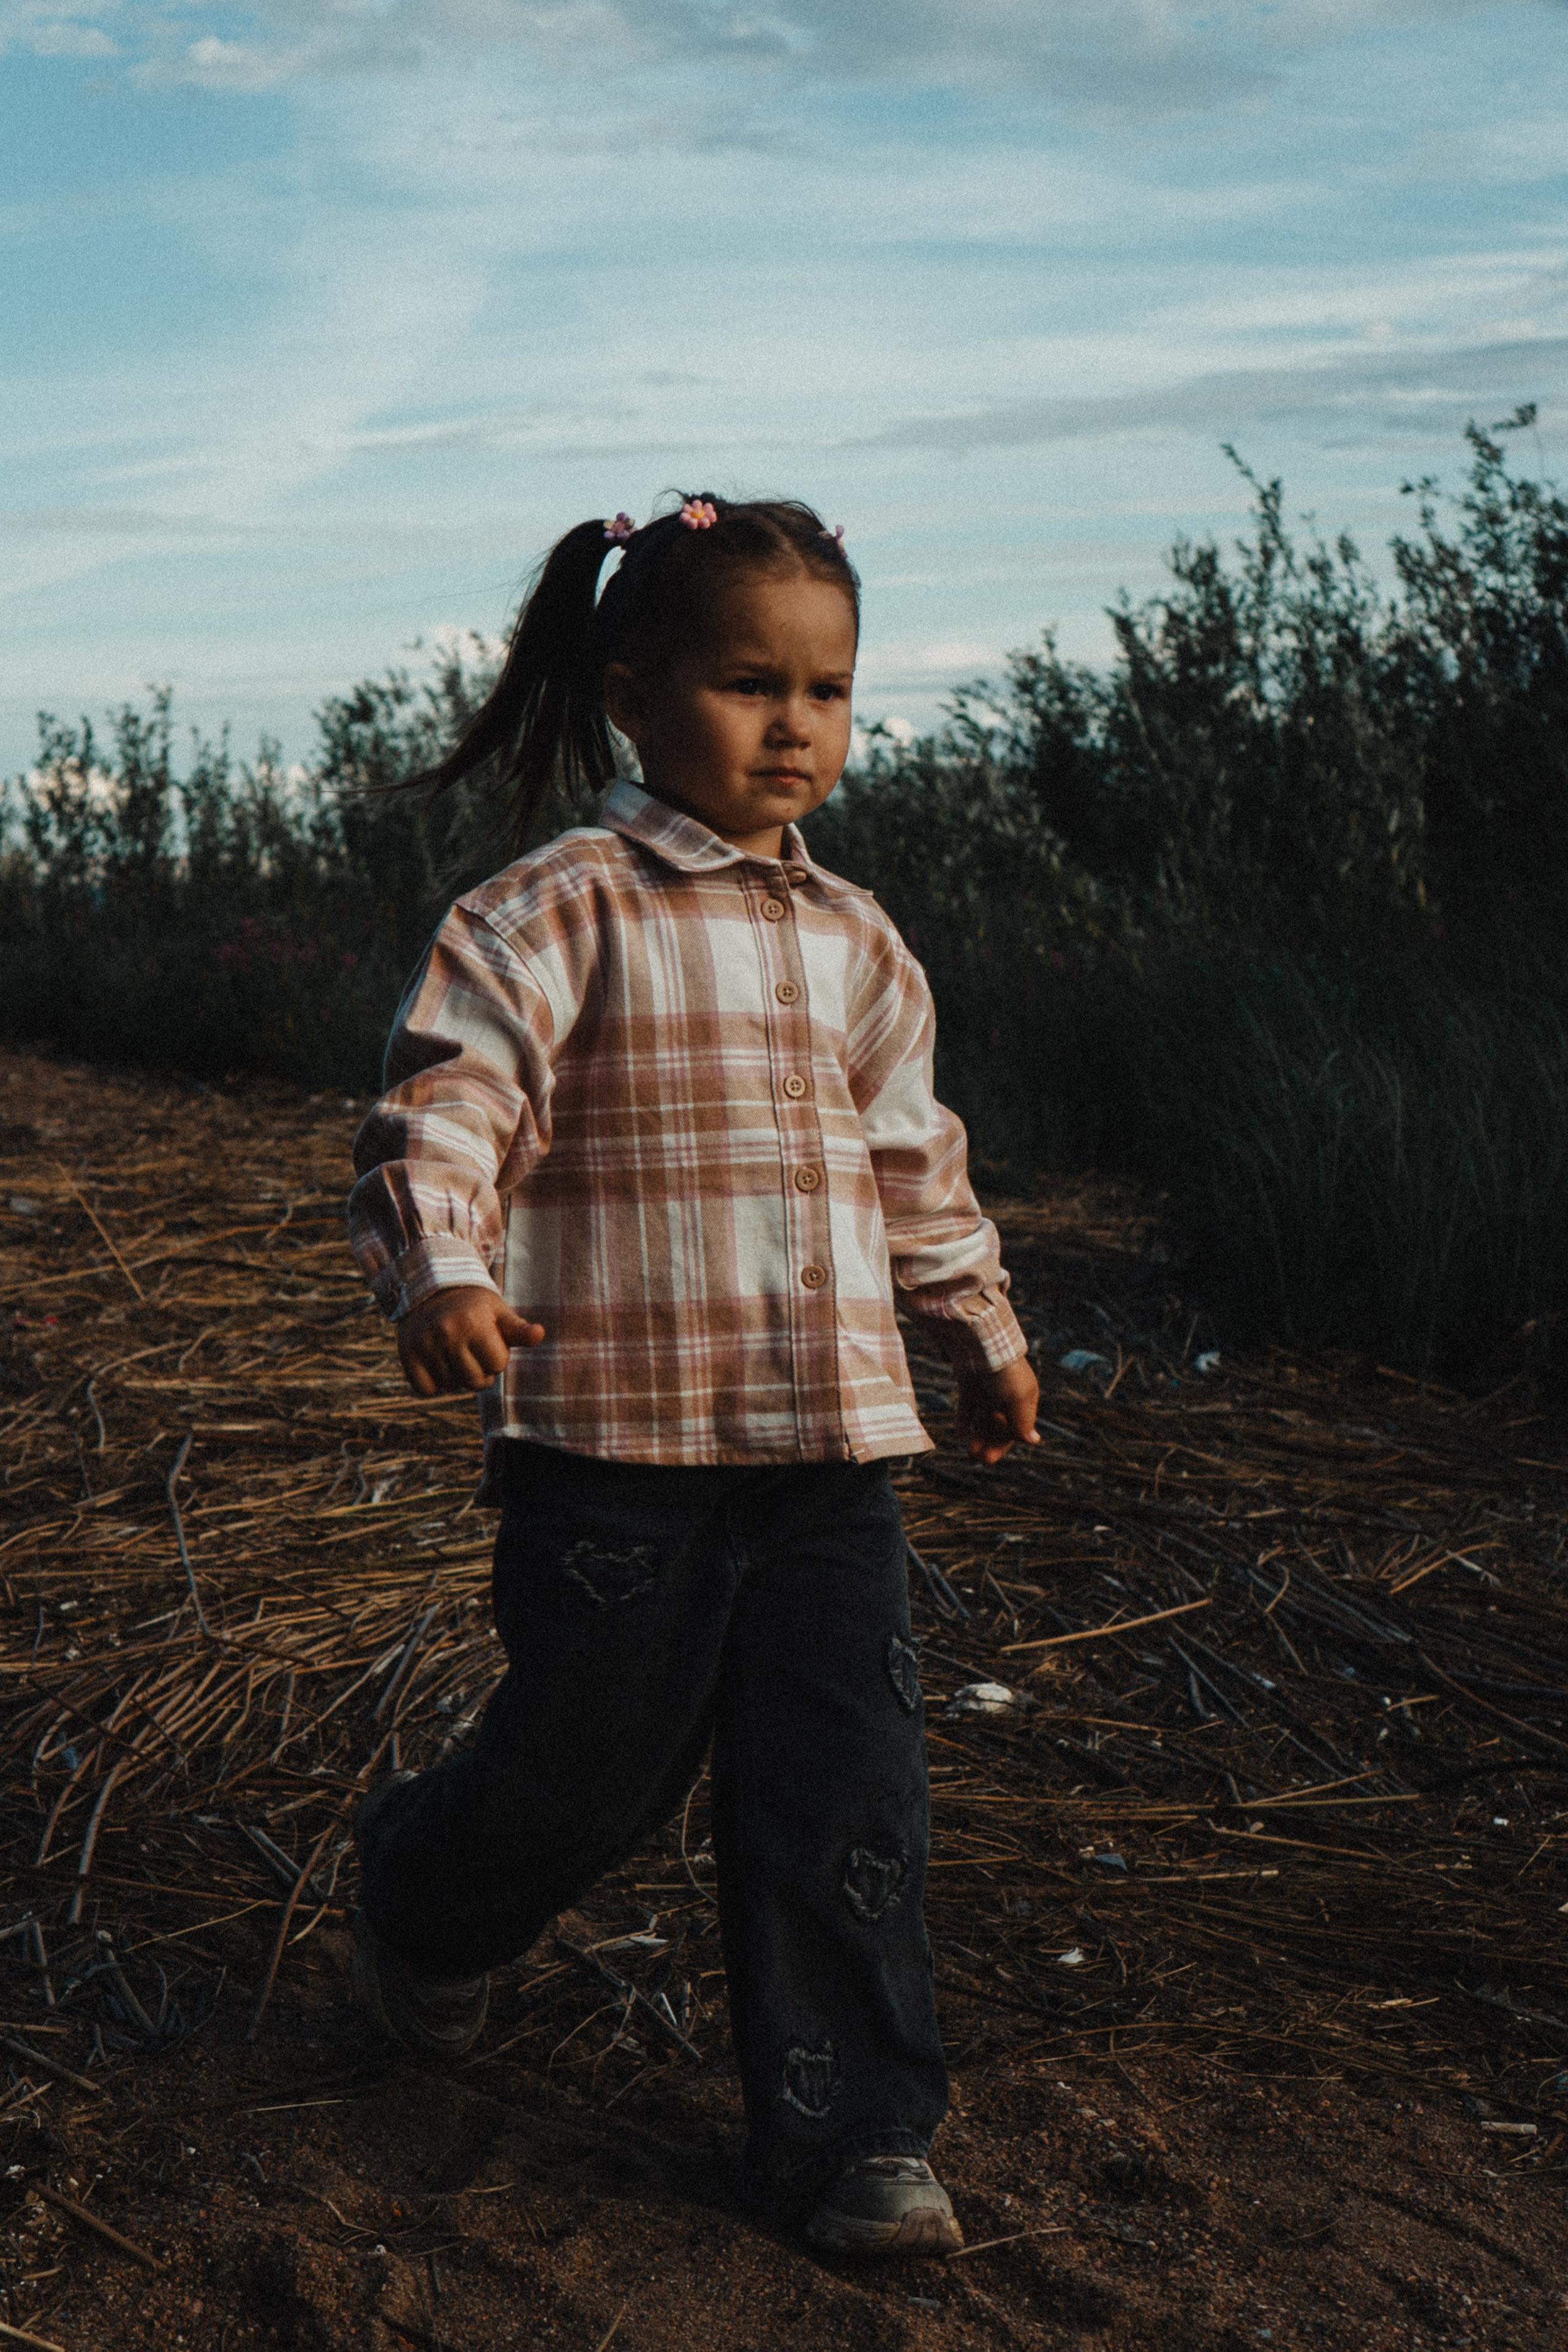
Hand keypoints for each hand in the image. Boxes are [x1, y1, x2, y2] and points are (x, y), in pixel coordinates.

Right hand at [397, 1285, 544, 1397]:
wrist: (431, 1290)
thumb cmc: (474, 1306)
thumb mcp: (498, 1312)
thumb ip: (518, 1329)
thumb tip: (539, 1334)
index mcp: (474, 1323)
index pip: (498, 1364)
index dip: (497, 1357)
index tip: (489, 1343)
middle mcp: (448, 1334)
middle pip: (475, 1381)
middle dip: (480, 1372)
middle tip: (472, 1352)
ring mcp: (425, 1345)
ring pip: (451, 1387)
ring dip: (457, 1377)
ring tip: (455, 1354)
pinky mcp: (407, 1354)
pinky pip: (425, 1389)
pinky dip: (433, 1383)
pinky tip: (437, 1362)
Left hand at [954, 1357, 1039, 1465]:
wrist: (980, 1344)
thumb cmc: (1004, 1372)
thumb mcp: (1017, 1399)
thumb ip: (1023, 1422)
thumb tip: (1034, 1442)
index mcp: (1024, 1398)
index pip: (1016, 1428)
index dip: (1003, 1444)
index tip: (990, 1458)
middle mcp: (1007, 1395)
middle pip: (999, 1425)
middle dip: (989, 1442)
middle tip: (978, 1457)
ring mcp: (988, 1389)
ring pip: (983, 1418)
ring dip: (977, 1435)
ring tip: (969, 1449)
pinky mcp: (971, 1383)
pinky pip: (968, 1406)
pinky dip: (965, 1419)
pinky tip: (960, 1432)